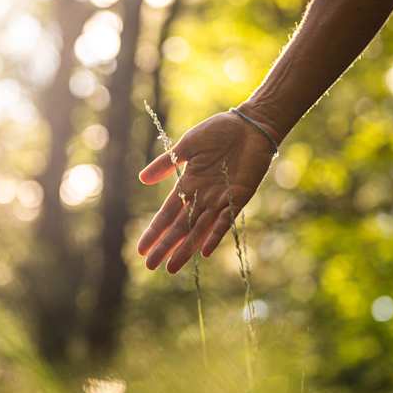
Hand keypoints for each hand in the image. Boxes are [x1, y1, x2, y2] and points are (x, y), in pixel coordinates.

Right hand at [136, 109, 277, 272]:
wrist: (250, 125)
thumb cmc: (219, 131)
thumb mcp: (187, 146)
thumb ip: (166, 164)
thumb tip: (142, 180)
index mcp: (188, 184)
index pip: (167, 214)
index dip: (155, 231)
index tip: (142, 249)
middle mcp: (202, 197)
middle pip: (180, 227)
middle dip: (165, 246)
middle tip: (151, 266)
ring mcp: (220, 200)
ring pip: (199, 230)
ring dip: (186, 248)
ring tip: (171, 267)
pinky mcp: (238, 198)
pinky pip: (225, 221)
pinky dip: (214, 236)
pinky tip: (204, 251)